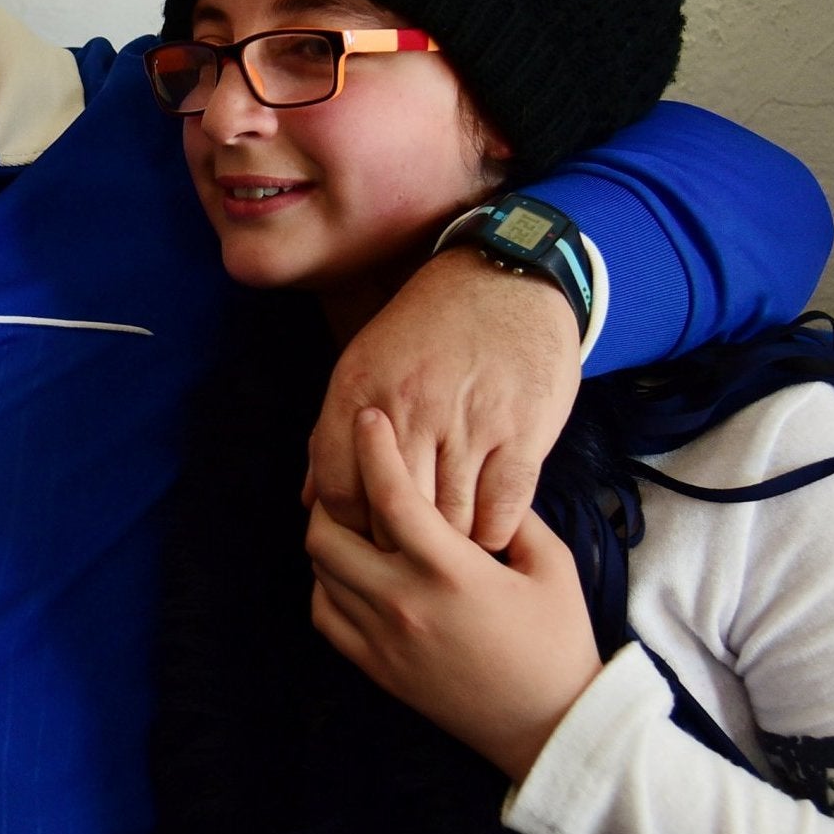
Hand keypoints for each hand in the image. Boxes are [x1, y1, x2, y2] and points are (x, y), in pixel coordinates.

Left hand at [307, 407, 601, 781]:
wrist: (547, 725)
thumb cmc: (556, 641)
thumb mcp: (552, 567)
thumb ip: (513, 516)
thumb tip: (478, 481)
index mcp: (449, 571)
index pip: (390, 495)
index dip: (372, 448)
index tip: (368, 418)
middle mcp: (403, 601)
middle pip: (327, 532)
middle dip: (332, 495)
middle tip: (353, 479)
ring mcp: (381, 638)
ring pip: (320, 570)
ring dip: (329, 537)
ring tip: (355, 521)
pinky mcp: (373, 667)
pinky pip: (325, 613)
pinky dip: (328, 584)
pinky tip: (356, 573)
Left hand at [308, 246, 578, 547]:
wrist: (505, 278)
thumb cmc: (427, 331)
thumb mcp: (365, 366)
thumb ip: (333, 435)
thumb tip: (310, 502)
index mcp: (359, 393)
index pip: (339, 493)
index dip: (349, 528)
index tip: (365, 535)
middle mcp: (408, 408)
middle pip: (391, 515)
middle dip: (397, 545)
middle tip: (408, 555)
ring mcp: (468, 422)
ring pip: (448, 522)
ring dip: (447, 546)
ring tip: (448, 551)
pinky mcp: (523, 433)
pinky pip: (500, 511)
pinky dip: (491, 534)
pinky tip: (485, 532)